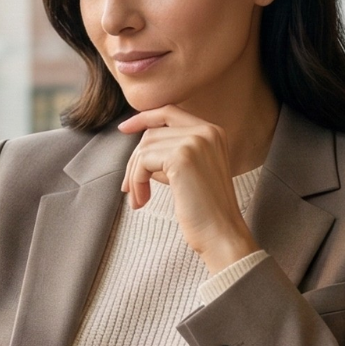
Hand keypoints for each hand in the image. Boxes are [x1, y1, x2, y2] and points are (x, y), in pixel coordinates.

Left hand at [118, 106, 261, 272]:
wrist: (221, 234)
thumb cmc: (205, 210)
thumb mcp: (191, 172)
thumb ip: (172, 152)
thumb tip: (140, 148)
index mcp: (212, 131)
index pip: (169, 111)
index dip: (143, 118)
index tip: (123, 128)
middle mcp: (206, 131)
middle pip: (152, 133)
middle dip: (135, 161)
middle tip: (128, 188)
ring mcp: (195, 141)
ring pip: (144, 148)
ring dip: (134, 176)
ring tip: (139, 199)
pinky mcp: (182, 157)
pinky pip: (143, 162)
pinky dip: (136, 182)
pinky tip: (142, 201)